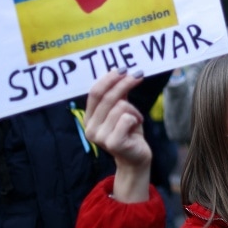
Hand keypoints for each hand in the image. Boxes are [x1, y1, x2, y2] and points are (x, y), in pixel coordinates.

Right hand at [84, 69, 150, 202]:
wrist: (135, 158)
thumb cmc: (128, 132)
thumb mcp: (121, 110)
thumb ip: (117, 94)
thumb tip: (118, 71)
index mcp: (89, 118)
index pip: (94, 92)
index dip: (108, 79)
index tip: (123, 69)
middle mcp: (90, 128)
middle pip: (107, 97)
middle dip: (125, 83)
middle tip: (138, 75)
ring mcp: (100, 137)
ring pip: (120, 106)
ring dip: (134, 110)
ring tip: (136, 119)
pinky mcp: (113, 143)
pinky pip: (127, 118)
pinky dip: (136, 119)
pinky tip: (136, 128)